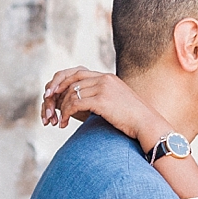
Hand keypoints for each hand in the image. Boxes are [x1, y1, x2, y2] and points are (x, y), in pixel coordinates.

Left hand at [41, 67, 170, 145]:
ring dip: (61, 108)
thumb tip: (80, 105)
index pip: (77, 73)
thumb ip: (100, 99)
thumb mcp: (117, 104)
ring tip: (59, 121)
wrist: (148, 125)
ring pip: (71, 93)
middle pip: (71, 81)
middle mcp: (105, 79)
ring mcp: (104, 88)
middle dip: (56, 94)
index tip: (51, 93)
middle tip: (49, 109)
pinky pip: (75, 104)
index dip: (61, 82)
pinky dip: (66, 113)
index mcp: (108, 78)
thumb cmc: (134, 120)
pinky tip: (64, 123)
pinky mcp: (102, 100)